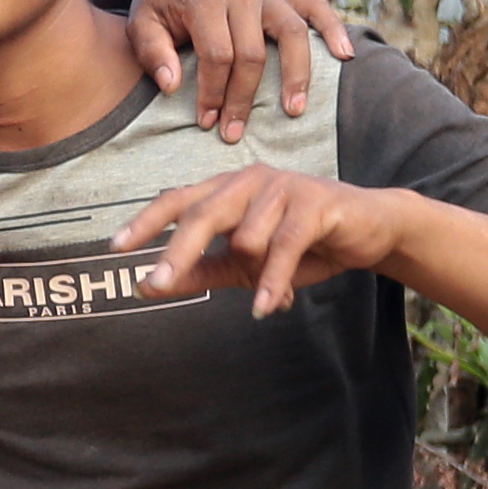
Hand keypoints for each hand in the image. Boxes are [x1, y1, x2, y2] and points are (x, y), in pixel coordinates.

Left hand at [112, 166, 415, 317]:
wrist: (370, 231)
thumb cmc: (302, 245)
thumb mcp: (244, 264)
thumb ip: (199, 271)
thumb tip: (147, 287)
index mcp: (227, 189)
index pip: (177, 200)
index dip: (146, 223)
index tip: (117, 248)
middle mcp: (250, 180)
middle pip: (201, 214)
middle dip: (176, 252)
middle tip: (154, 284)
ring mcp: (283, 187)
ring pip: (246, 236)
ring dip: (255, 276)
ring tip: (270, 294)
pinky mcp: (316, 202)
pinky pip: (284, 246)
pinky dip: (273, 281)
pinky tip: (266, 308)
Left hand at [120, 0, 353, 143]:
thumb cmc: (159, 4)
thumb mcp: (140, 24)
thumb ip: (152, 53)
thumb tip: (172, 87)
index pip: (216, 54)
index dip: (213, 92)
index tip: (208, 122)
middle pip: (252, 53)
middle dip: (243, 97)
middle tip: (236, 132)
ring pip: (292, 34)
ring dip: (296, 75)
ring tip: (294, 111)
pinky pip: (318, 9)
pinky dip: (334, 30)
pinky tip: (345, 56)